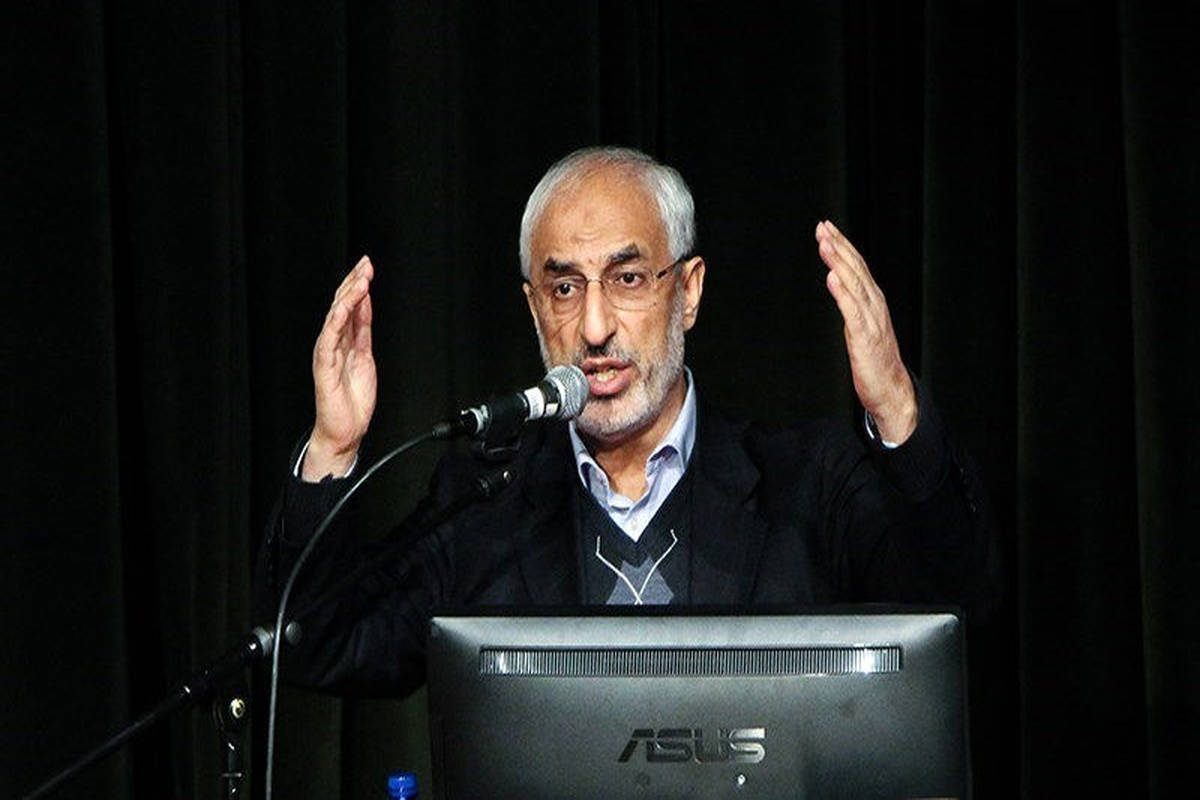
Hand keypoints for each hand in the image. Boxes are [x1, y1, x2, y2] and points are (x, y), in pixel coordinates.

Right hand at [303, 255, 377, 480]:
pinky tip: (345, 306)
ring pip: (335, 317)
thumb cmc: (352, 400)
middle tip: (365, 264)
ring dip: (348, 297)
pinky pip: (329, 338)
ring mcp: (326, 352)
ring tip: (361, 279)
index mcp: (342, 341)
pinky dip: (337, 320)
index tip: (367, 267)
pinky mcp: (324, 365)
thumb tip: (365, 305)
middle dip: (353, 283)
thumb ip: (362, 331)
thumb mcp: (364, 357)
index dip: (357, 286)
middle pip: (341, 306)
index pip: (349, 306)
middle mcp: (332, 343)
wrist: (345, 430)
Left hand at [815, 220, 916, 443]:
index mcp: (874, 301)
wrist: (891, 389)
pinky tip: (831, 278)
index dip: (842, 246)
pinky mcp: (865, 337)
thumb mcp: (863, 324)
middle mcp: (875, 305)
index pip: (857, 266)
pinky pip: (852, 311)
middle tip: (822, 227)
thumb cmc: (876, 359)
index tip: (827, 228)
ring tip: (825, 244)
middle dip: (838, 246)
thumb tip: (837, 280)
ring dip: (839, 263)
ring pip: (854, 285)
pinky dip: (842, 293)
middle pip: (856, 269)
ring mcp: (871, 320)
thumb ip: (853, 303)